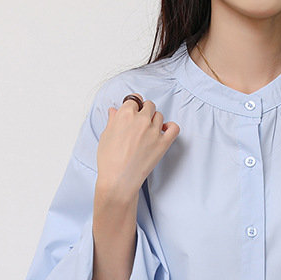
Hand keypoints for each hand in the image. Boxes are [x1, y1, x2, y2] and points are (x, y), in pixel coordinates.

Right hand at [95, 93, 179, 212]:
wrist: (119, 179)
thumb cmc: (109, 160)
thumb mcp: (106, 135)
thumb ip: (113, 120)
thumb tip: (114, 111)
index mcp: (125, 114)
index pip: (134, 100)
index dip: (133, 106)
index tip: (133, 111)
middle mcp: (141, 119)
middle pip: (149, 105)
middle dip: (144, 111)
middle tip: (140, 123)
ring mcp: (154, 131)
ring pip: (159, 115)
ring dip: (155, 119)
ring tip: (148, 130)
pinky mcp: (163, 143)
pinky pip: (174, 128)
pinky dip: (171, 126)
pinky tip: (164, 130)